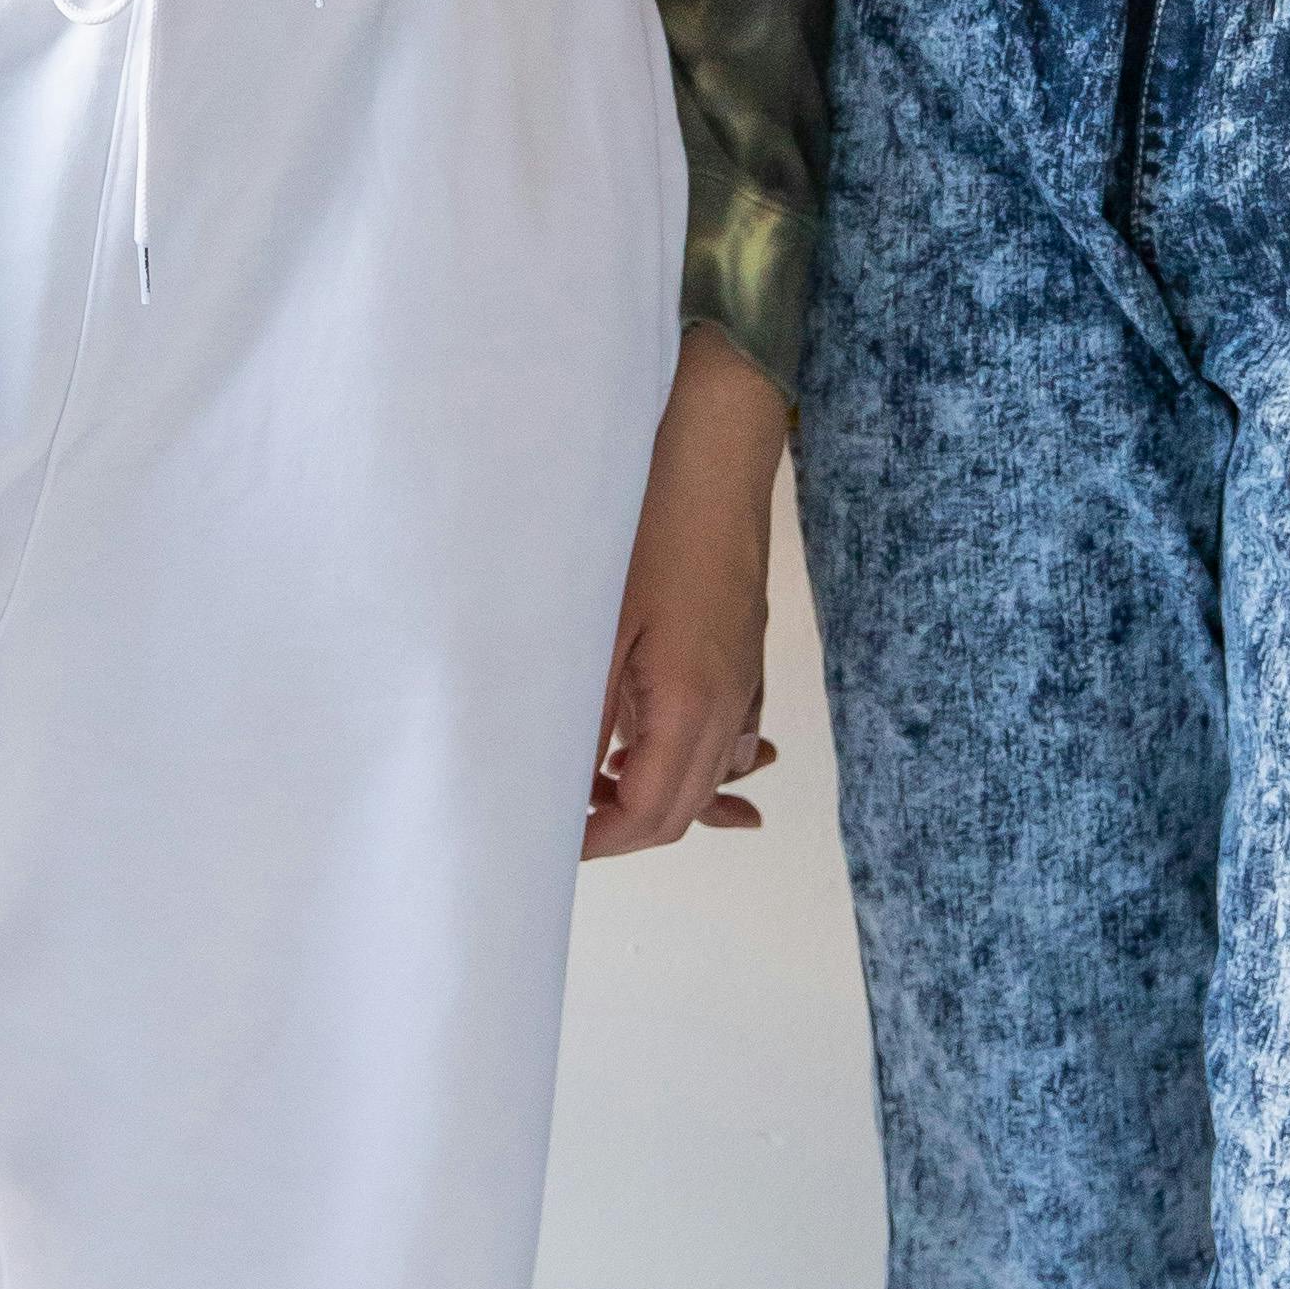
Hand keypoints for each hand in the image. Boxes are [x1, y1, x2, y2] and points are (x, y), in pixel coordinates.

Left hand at [587, 332, 794, 857]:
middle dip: (622, 826)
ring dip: (655, 794)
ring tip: (595, 791)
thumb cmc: (653, 522)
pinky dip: (693, 760)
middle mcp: (728, 705)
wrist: (715, 449)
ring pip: (709, 774)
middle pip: (683, 807)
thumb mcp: (599, 625)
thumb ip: (583, 714)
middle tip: (558, 817)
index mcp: (691, 705)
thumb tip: (563, 784)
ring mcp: (743, 679)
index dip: (596, 839)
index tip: (545, 836)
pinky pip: (727, 736)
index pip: (650, 814)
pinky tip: (649, 748)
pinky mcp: (743, 655)